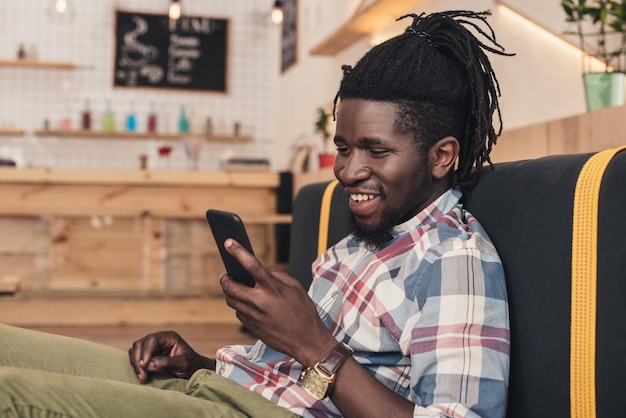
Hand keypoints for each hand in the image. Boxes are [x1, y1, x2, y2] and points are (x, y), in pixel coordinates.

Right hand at [128, 331, 214, 382]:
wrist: (193, 371)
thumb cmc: (191, 365)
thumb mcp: (183, 364)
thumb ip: (167, 362)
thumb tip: (149, 364)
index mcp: (169, 337)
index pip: (152, 339)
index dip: (146, 351)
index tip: (144, 365)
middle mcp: (159, 340)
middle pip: (140, 344)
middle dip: (139, 360)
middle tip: (143, 376)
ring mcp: (153, 347)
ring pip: (136, 350)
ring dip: (136, 364)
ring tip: (143, 378)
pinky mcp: (149, 356)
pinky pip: (136, 358)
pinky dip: (137, 367)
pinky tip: (143, 376)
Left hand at [220, 238, 337, 366]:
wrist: (306, 341)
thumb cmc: (304, 312)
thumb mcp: (296, 288)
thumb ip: (277, 276)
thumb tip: (263, 273)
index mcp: (272, 288)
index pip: (251, 265)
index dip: (238, 251)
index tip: (228, 242)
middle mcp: (259, 301)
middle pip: (230, 286)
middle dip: (225, 278)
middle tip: (225, 274)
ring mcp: (253, 316)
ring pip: (230, 300)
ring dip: (230, 292)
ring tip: (234, 287)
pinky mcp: (251, 327)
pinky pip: (238, 313)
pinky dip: (240, 307)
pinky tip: (248, 305)